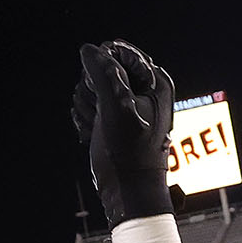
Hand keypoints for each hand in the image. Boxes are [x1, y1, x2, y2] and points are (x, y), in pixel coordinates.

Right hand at [72, 40, 176, 224]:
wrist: (130, 193)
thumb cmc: (129, 155)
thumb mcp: (115, 108)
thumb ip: (102, 73)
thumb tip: (88, 50)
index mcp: (155, 81)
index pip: (117, 51)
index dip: (101, 69)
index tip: (104, 95)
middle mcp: (145, 90)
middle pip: (101, 68)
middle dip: (92, 91)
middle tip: (101, 115)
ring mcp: (129, 105)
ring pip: (92, 86)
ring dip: (86, 107)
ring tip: (98, 128)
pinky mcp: (116, 119)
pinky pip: (91, 105)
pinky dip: (86, 118)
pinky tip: (92, 133)